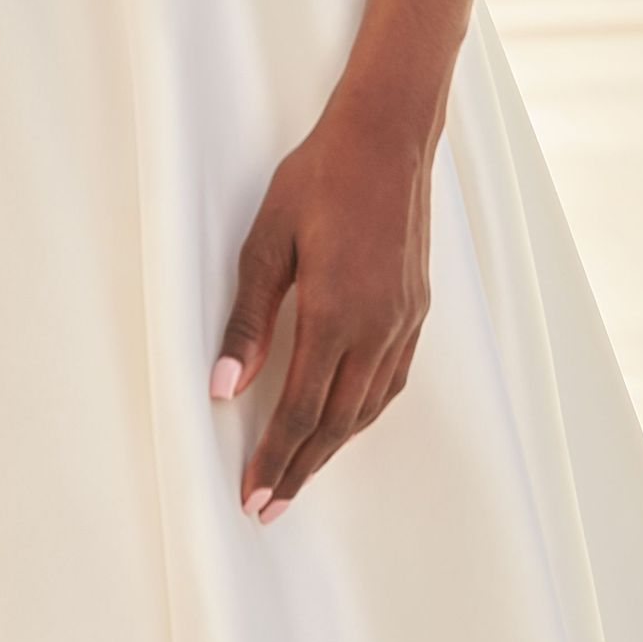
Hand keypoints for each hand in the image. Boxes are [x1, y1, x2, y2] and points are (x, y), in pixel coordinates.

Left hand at [209, 80, 434, 521]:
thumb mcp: (268, 240)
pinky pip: (391, 380)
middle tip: (268, 507)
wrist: (387, 134)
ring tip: (300, 474)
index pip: (301, 410)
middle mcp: (376, 327)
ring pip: (367, 407)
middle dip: (300, 469)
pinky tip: (347, 419)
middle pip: (336, 422)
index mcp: (335, 313)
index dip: (275, 459)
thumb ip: (249, 319)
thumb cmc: (320, 176)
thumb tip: (225, 387)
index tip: (252, 496)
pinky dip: (365, 412)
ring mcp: (403, 319)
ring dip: (333, 447)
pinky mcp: (417, 307)